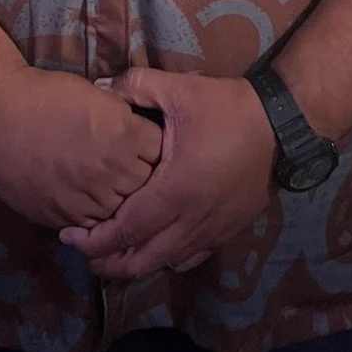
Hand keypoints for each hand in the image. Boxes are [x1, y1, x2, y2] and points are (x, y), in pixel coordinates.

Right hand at [0, 65, 162, 231]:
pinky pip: (93, 226)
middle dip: (142, 178)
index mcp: (123, 135)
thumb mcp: (97, 96)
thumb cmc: (46, 96)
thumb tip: (141, 130)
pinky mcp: (64, 216)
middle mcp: (111, 170)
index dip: (155, 148)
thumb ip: (124, 118)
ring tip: (110, 187)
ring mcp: (87, 197)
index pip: (161, 152)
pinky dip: (95, 216)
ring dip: (120, 201)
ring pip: (122, 212)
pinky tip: (89, 200)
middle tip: (131, 169)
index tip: (147, 146)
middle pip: (147, 186)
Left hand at [59, 68, 276, 279]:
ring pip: (165, 265)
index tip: (69, 236)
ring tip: (113, 252)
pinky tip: (154, 246)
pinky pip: (189, 259)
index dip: (93, 241)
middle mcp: (192, 221)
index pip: (125, 231)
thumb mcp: (180, 90)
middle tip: (85, 252)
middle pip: (141, 261)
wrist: (283, 126)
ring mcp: (212, 231)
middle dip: (108, 262)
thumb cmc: (228, 109)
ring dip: (135, 263)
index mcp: (174, 191)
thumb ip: (136, 86)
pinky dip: (165, 260)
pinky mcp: (227, 232)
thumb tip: (100, 87)